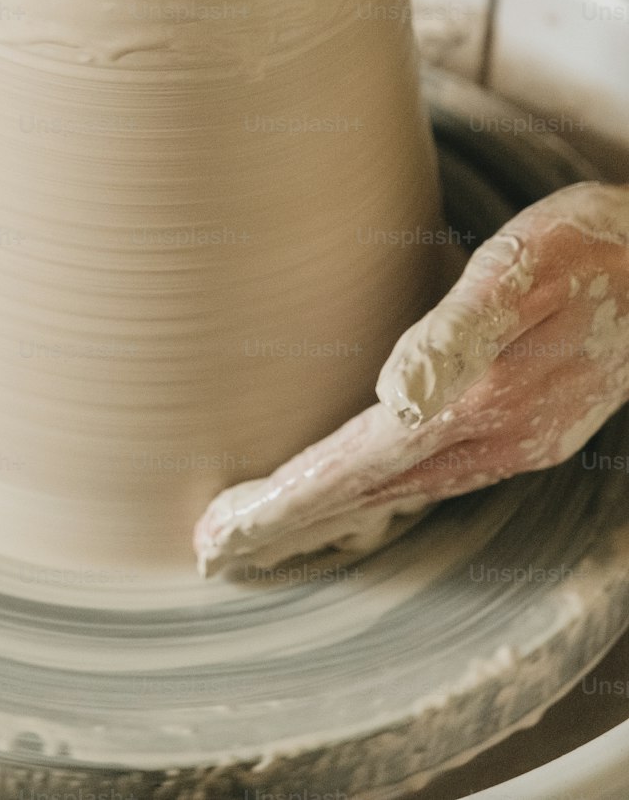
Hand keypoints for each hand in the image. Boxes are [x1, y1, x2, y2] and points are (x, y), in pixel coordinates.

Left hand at [195, 181, 628, 575]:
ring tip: (267, 536)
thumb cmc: (590, 249)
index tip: (221, 536)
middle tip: (215, 555)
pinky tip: (361, 502)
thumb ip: (459, 333)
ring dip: (330, 518)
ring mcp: (512, 443)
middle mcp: (492, 442)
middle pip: (369, 498)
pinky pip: (432, 481)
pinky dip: (379, 499)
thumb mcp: (523, 269)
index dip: (287, 504)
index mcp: (479, 407)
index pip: (358, 471)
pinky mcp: (524, 429)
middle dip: (291, 527)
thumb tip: (394, 398)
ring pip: (399, 496)